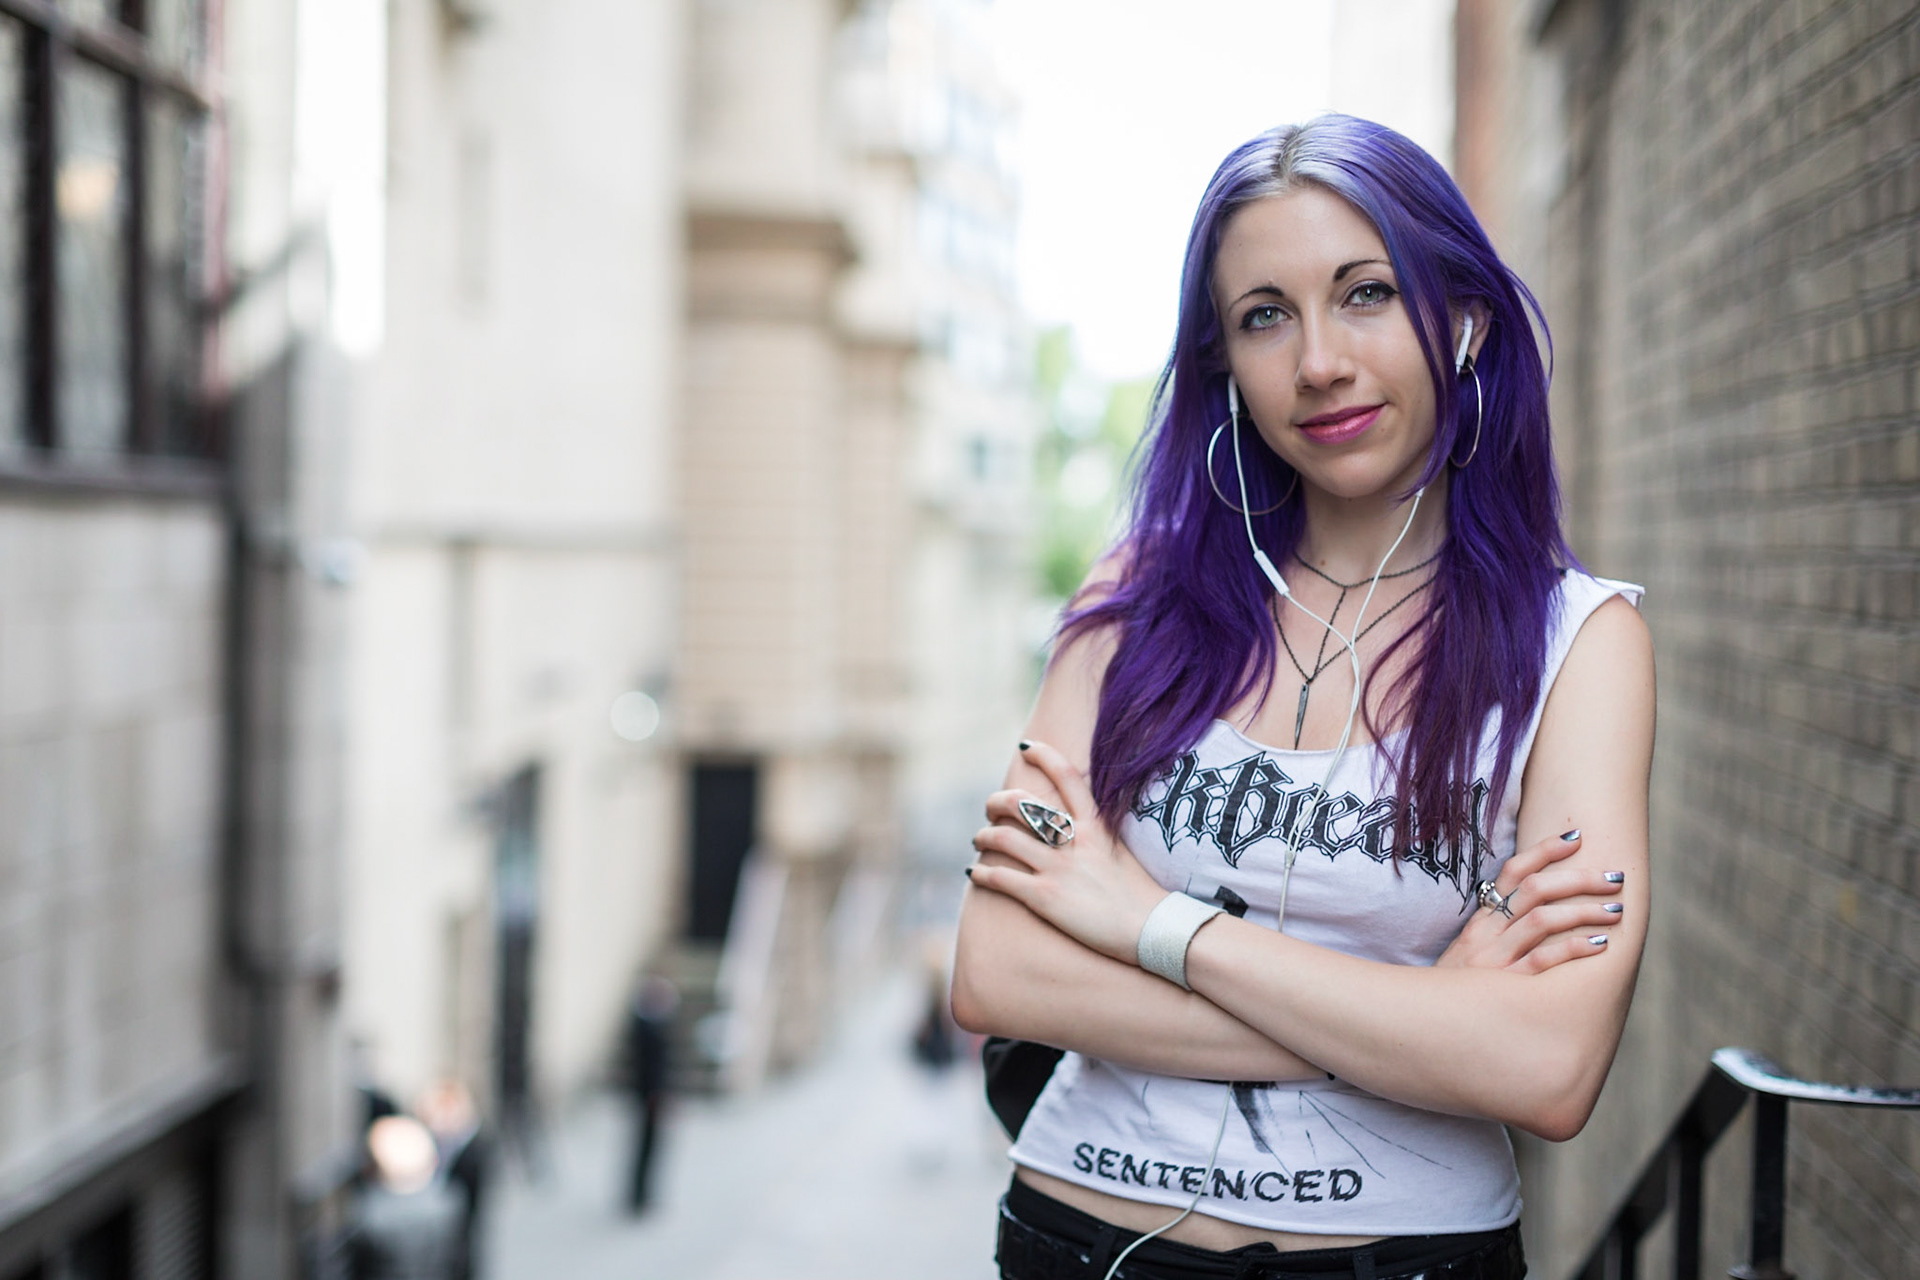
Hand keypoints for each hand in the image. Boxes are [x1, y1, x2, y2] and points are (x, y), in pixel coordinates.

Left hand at [967, 741, 1168, 964]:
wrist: (1151, 931)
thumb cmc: (1140, 895)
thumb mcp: (1121, 850)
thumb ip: (1097, 833)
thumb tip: (1076, 824)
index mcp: (1095, 826)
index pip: (1068, 776)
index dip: (1045, 755)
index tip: (1026, 748)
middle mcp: (1074, 841)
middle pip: (1021, 804)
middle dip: (997, 801)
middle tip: (991, 809)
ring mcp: (1057, 868)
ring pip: (1003, 838)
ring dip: (983, 837)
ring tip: (978, 841)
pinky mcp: (1044, 897)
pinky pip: (999, 878)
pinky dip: (981, 873)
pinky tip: (974, 874)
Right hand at [1435, 829, 1625, 973]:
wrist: (1427, 1022)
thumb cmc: (1458, 990)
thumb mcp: (1470, 953)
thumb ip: (1498, 931)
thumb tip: (1540, 910)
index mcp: (1479, 920)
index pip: (1512, 872)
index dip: (1544, 851)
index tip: (1577, 838)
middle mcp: (1486, 933)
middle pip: (1535, 890)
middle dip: (1579, 879)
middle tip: (1614, 876)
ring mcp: (1494, 959)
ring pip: (1542, 920)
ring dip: (1584, 910)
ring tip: (1615, 909)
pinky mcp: (1504, 986)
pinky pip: (1542, 961)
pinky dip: (1573, 949)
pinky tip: (1600, 944)